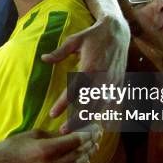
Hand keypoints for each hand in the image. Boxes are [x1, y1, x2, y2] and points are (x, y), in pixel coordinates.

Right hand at [0, 124, 101, 162]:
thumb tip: (74, 131)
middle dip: (90, 144)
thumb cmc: (15, 146)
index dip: (87, 134)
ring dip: (87, 156)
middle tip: (98, 136)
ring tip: (94, 148)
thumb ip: (56, 135)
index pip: (75, 141)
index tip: (95, 128)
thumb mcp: (35, 134)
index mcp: (46, 150)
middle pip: (78, 154)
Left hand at [42, 16, 129, 131]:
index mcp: (89, 67)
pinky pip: (112, 103)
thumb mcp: (74, 40)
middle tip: (63, 131)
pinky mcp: (119, 83)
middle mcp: (102, 77)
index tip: (53, 114)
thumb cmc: (93, 35)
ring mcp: (112, 82)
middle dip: (76, 119)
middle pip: (88, 104)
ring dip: (89, 119)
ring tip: (77, 131)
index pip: (74, 90)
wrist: (117, 31)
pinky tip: (101, 125)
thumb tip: (43, 59)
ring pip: (101, 106)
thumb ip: (59, 52)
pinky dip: (107, 114)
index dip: (63, 104)